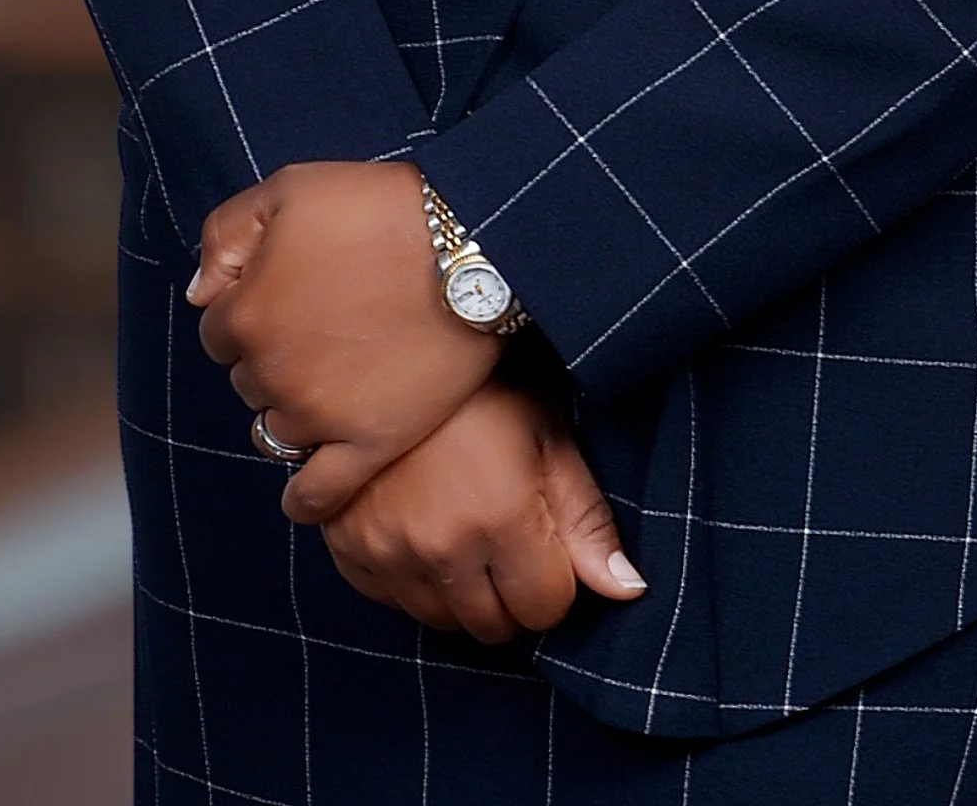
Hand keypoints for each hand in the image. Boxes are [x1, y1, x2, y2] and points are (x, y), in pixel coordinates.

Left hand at [189, 160, 499, 521]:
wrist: (470, 241)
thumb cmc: (381, 206)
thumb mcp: (290, 188)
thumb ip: (227, 234)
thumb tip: (199, 292)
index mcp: (246, 312)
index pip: (219, 331)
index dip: (252, 309)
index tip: (290, 294)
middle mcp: (272, 371)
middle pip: (249, 380)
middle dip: (275, 356)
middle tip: (323, 327)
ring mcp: (320, 414)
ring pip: (278, 429)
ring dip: (294, 409)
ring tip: (334, 381)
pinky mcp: (370, 443)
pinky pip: (320, 492)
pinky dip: (306, 500)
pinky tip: (304, 495)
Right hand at [321, 382, 646, 639]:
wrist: (393, 350)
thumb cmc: (484, 389)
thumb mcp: (547, 436)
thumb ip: (587, 520)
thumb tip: (629, 591)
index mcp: (501, 519)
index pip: (545, 609)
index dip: (555, 579)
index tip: (547, 542)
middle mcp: (442, 548)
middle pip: (494, 626)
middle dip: (511, 593)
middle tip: (507, 537)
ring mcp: (388, 552)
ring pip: (442, 621)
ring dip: (461, 592)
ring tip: (464, 529)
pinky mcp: (348, 549)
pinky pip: (391, 602)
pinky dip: (412, 581)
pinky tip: (422, 530)